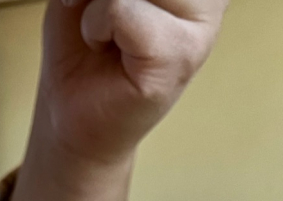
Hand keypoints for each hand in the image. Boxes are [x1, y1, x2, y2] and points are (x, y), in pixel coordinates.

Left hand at [35, 0, 227, 167]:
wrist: (71, 108)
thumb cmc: (85, 44)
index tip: (106, 1)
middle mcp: (210, 2)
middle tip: (101, 13)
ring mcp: (200, 31)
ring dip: (100, 3)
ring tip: (104, 30)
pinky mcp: (178, 61)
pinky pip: (124, 11)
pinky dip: (98, 24)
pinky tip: (105, 46)